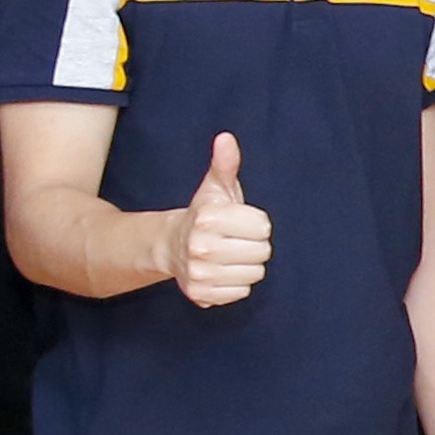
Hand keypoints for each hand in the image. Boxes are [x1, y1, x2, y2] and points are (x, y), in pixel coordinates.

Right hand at [174, 130, 271, 302]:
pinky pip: (242, 292)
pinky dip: (236, 284)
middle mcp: (200, 248)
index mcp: (208, 218)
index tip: (239, 221)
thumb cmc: (203, 215)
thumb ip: (225, 163)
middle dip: (254, 244)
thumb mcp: (215, 187)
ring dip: (247, 265)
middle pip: (263, 251)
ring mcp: (200, 274)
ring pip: (255, 273)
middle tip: (235, 239)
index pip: (263, 226)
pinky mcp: (202, 296)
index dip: (255, 222)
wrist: (171, 246)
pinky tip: (222, 271)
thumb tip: (226, 138)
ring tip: (228, 255)